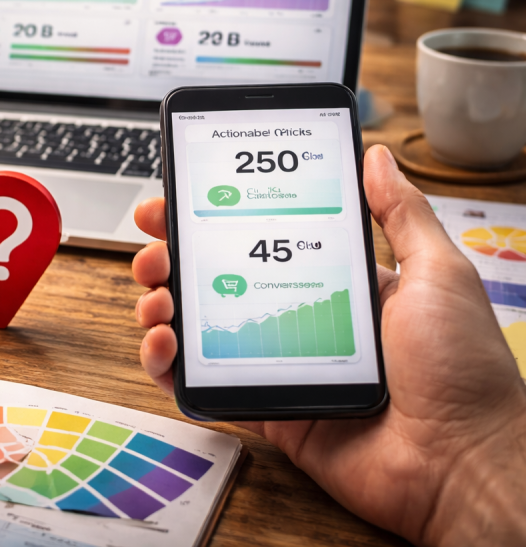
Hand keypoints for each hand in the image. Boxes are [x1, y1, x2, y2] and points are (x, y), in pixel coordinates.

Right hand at [132, 144, 525, 545]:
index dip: (213, 219)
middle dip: (173, 259)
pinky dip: (169, 368)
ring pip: (200, 330)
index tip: (179, 201)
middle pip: (217, 280)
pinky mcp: (266, 409)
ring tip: (156, 299)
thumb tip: (376, 156)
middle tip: (155, 251)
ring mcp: (278, 365)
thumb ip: (401, 214)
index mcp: (333, 283)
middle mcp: (299, 319)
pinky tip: (164, 345)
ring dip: (162, 308)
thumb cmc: (461, 369)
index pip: (258, 239)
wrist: (463, 461)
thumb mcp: (437, 273)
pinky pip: (203, 387)